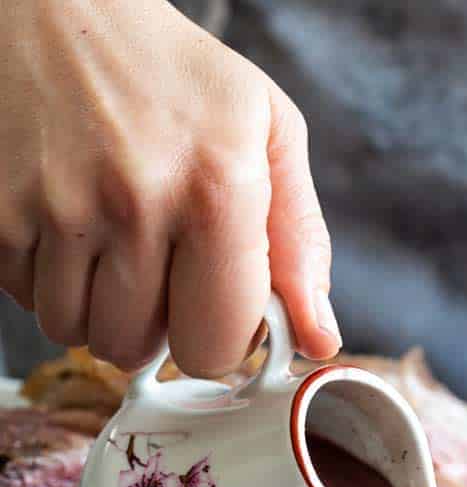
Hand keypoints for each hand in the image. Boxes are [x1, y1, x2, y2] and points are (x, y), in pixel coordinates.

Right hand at [0, 0, 338, 375]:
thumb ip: (299, 242)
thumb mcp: (263, 130)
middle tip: (153, 262)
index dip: (214, 338)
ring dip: (93, 304)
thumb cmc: (170, 72)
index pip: (215, 346)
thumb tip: (317, 339)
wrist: (57, 1)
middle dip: (150, 324)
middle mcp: (133, 200)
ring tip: (105, 235)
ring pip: (77, 333)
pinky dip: (45, 275)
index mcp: (215, 187)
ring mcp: (56, 206)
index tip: (211, 302)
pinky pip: (25, 298)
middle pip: (137, 351)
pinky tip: (63, 220)